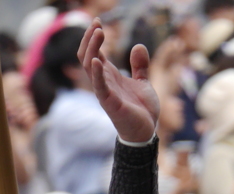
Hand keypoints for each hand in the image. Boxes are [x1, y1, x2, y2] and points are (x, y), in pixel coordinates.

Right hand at [79, 20, 158, 143]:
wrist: (146, 132)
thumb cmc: (142, 111)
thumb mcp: (143, 82)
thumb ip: (139, 66)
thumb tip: (138, 46)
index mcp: (109, 76)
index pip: (94, 52)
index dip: (93, 37)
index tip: (98, 22)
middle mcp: (103, 82)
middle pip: (86, 56)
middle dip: (89, 38)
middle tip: (97, 23)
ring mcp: (105, 92)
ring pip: (89, 66)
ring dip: (92, 48)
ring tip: (99, 32)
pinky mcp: (110, 103)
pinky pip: (99, 86)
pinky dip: (96, 73)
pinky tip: (97, 59)